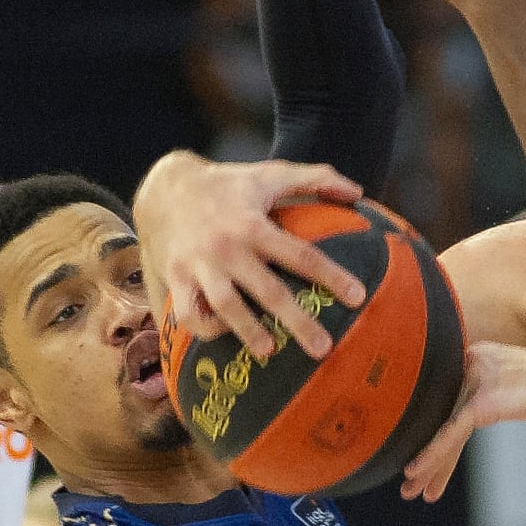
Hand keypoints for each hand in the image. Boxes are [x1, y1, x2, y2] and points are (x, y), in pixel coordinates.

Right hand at [133, 152, 367, 361]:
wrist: (167, 187)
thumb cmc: (228, 184)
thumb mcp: (270, 174)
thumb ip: (316, 179)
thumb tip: (357, 191)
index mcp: (254, 224)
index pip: (301, 254)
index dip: (331, 276)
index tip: (358, 297)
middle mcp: (228, 247)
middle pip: (268, 290)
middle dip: (297, 321)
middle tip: (323, 348)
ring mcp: (199, 264)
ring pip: (226, 305)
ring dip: (248, 331)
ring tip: (270, 352)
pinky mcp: (175, 277)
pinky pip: (187, 312)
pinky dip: (204, 328)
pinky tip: (223, 335)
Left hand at [400, 336, 525, 502]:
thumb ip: (503, 397)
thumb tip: (499, 412)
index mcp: (478, 361)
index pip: (448, 405)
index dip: (435, 437)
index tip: (423, 465)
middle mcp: (471, 366)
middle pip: (440, 416)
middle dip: (426, 453)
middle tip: (410, 484)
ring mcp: (476, 380)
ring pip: (441, 427)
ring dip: (425, 461)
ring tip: (411, 489)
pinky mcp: (485, 399)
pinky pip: (452, 432)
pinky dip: (434, 454)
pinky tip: (418, 471)